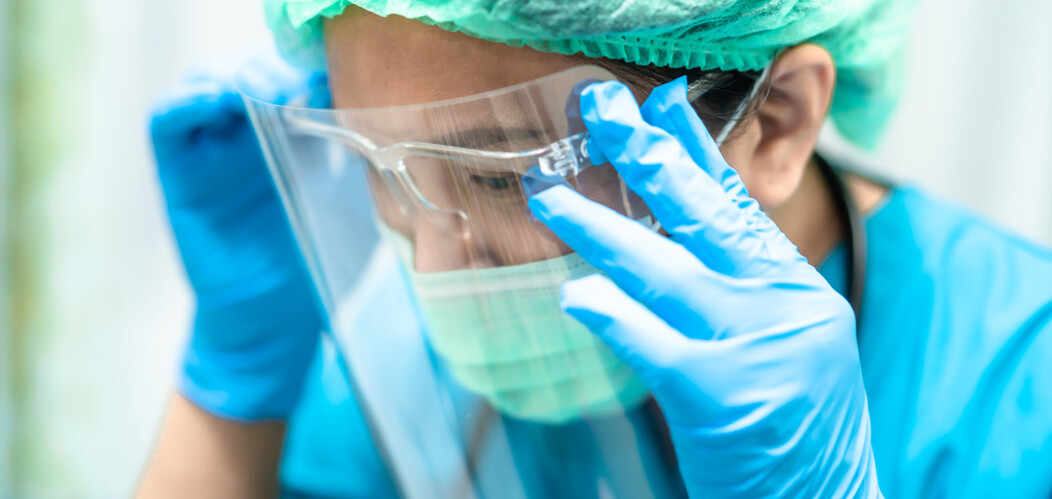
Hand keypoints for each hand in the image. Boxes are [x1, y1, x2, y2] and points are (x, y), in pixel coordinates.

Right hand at [150, 49, 329, 419]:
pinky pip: (168, 122)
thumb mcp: (348, 202)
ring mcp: (209, 151)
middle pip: (248, 69)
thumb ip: (357, 158)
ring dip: (238, 76)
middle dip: (276, 66)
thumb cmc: (317, 263)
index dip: (308, 65)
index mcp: (287, 135)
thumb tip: (387, 112)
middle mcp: (245, 135)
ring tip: (271, 91)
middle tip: (307, 79)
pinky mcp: (178, 174)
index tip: (339, 72)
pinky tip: (224, 100)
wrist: (274, 325)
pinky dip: (191, 102)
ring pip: (206, 82)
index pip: (288, 74)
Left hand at [530, 78, 879, 496]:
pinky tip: (576, 294)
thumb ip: (745, 287)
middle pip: (703, 216)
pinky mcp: (721, 395)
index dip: (695, 150)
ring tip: (551, 196)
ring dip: (600, 227)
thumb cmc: (796, 431)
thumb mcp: (790, 341)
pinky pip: (651, 342)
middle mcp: (782, 305)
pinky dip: (611, 315)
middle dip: (647, 156)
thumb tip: (680, 237)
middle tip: (601, 111)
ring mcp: (755, 346)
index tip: (660, 106)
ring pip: (664, 268)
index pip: (738, 204)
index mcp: (797, 288)